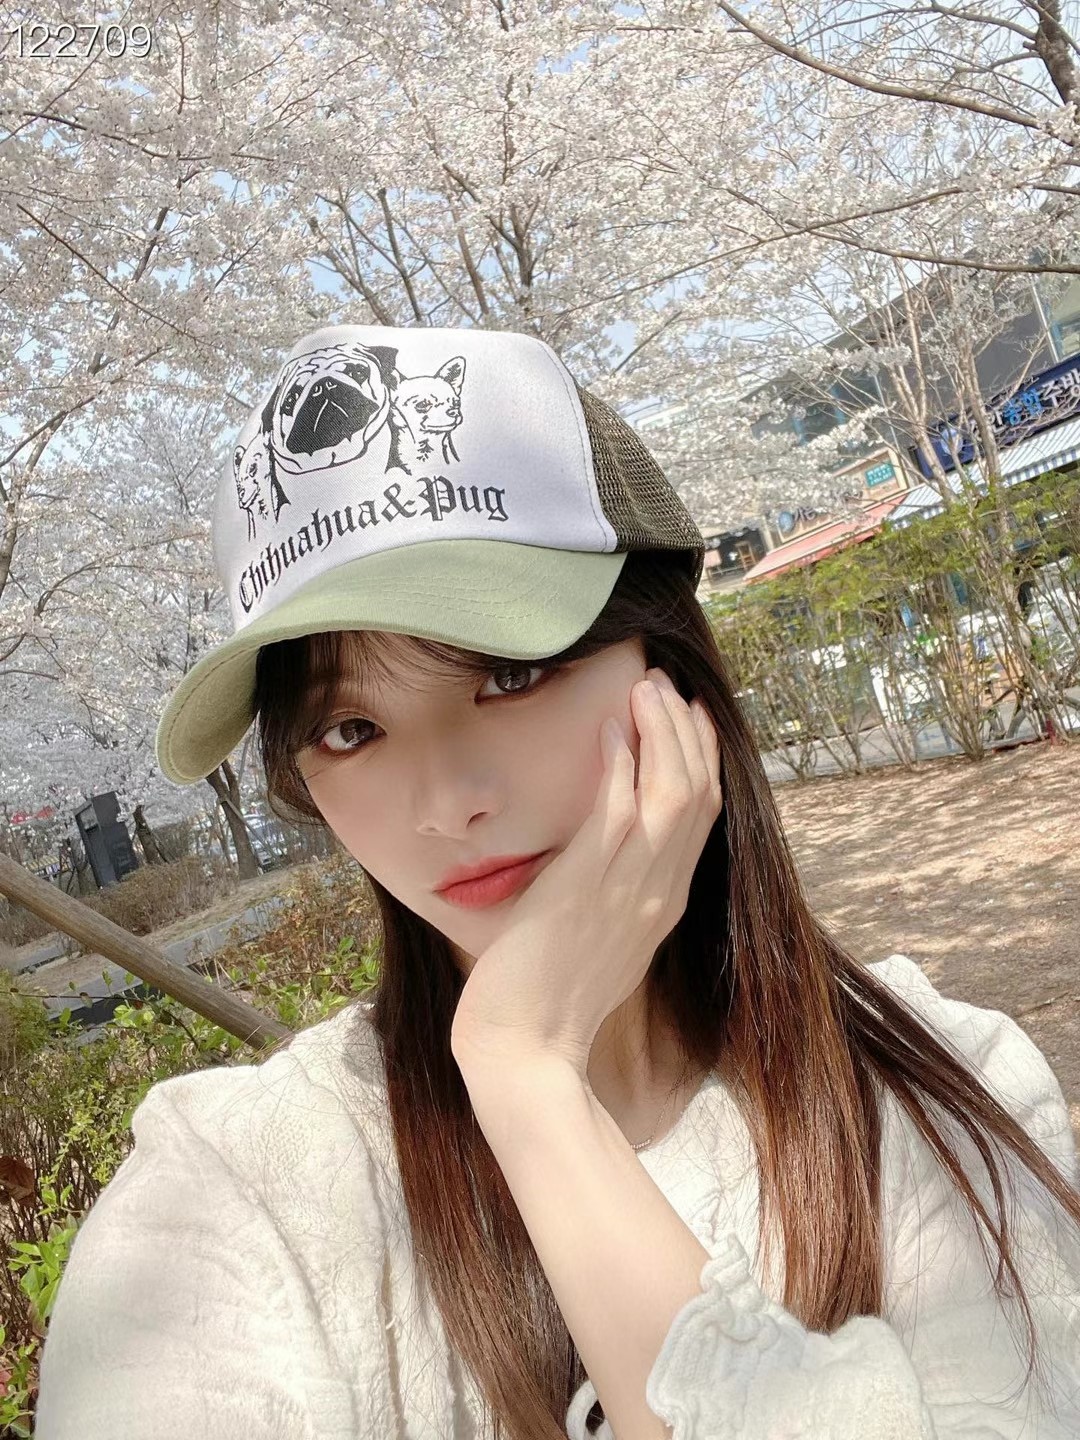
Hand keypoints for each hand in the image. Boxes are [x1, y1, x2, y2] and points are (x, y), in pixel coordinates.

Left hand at [449, 666, 723, 1080]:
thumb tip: (608, 850)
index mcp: (664, 904)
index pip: (703, 817)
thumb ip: (615, 892)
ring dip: (660, 733)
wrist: (525, 1050)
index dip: (702, 759)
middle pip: (697, 795)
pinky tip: (611, 732)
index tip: (692, 716)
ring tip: (646, 689)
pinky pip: (617, 815)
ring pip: (668, 794)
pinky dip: (620, 769)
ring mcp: (627, 892)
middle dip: (686, 732)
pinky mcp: (586, 890)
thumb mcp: (601, 938)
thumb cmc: (549, 999)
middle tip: (666, 686)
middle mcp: (658, 894)